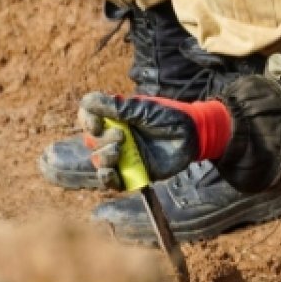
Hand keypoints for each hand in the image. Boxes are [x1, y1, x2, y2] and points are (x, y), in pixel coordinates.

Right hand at [77, 91, 231, 182]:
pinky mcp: (133, 173)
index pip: (89, 118)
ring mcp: (124, 155)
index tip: (97, 124)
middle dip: (101, 139)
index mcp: (117, 118)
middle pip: (91, 140)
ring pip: (99, 159)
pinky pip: (111, 181)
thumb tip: (87, 101)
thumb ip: (117, 108)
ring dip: (104, 155)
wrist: (193, 135)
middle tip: (122, 135)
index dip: (87, 121)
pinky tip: (110, 172)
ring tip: (120, 150)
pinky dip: (106, 178)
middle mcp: (117, 136)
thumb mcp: (144, 109)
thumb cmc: (170, 117)